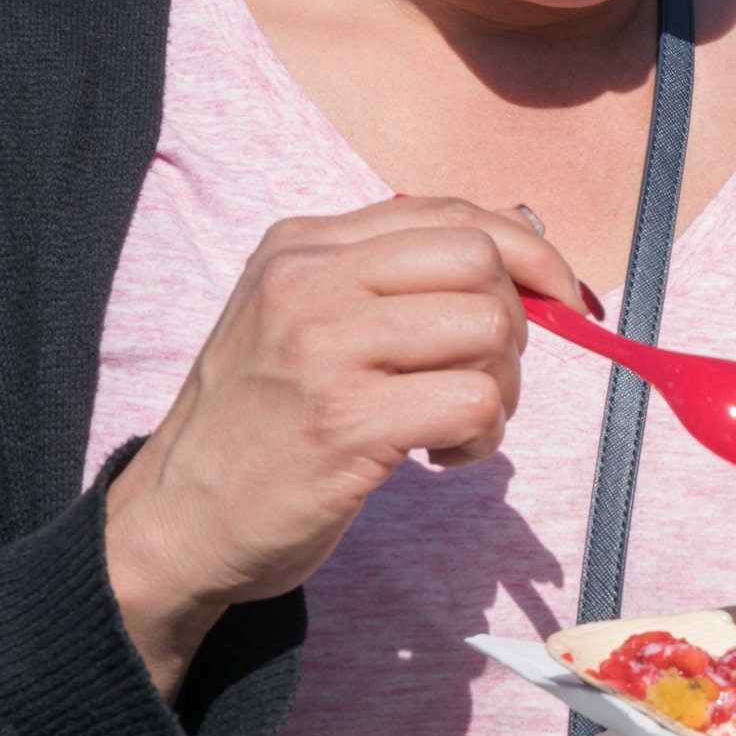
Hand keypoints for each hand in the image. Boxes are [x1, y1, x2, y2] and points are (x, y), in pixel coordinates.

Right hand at [103, 197, 583, 694]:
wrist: (173, 522)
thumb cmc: (257, 425)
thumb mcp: (298, 318)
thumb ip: (387, 276)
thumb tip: (521, 241)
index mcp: (301, 245)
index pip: (449, 213)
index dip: (528, 250)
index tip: (562, 297)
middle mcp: (309, 281)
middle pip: (478, 260)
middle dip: (516, 321)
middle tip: (486, 377)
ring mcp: (325, 350)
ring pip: (487, 327)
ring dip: (502, 387)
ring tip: (457, 425)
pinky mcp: (346, 424)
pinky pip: (474, 402)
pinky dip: (482, 437)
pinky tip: (440, 458)